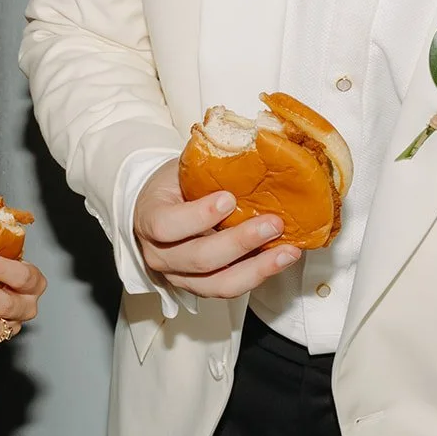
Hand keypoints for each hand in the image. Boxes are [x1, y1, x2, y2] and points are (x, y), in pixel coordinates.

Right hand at [133, 158, 299, 298]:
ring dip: (257, 268)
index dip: (198, 216)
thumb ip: (207, 167)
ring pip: (218, 284)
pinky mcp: (200, 287)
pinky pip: (230, 288)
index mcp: (149, 219)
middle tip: (272, 224)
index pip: (167, 225)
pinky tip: (280, 259)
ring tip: (287, 251)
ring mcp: (180, 276)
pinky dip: (258, 275)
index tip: (228, 199)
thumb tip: (254, 147)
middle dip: (241, 242)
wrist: (159, 209)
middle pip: (200, 258)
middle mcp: (160, 255)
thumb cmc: (173, 186)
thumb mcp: (181, 169)